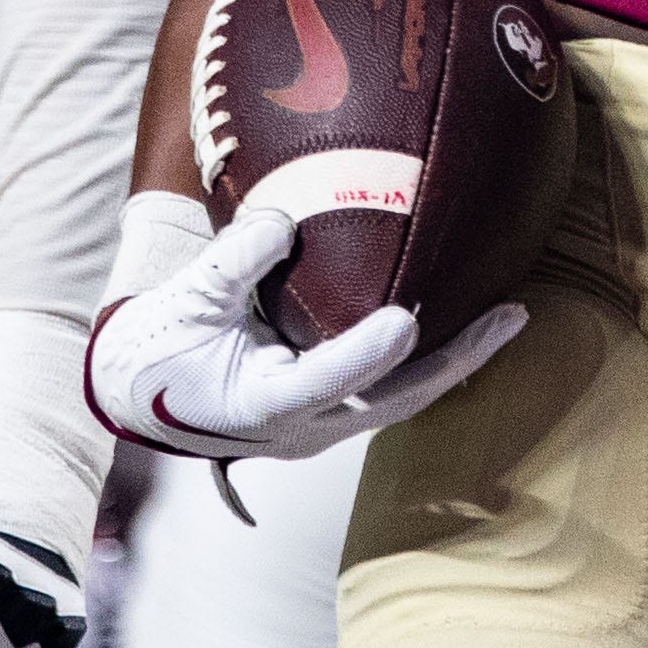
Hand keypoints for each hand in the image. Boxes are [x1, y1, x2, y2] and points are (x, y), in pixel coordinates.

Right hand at [82, 197, 521, 464]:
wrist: (136, 394)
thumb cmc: (156, 349)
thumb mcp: (183, 299)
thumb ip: (233, 262)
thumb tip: (286, 220)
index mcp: (264, 405)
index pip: (327, 381)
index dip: (367, 353)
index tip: (405, 319)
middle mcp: (304, 427)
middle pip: (396, 401)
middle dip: (459, 361)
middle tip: (512, 316)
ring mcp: (321, 425)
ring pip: (402, 399)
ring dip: (457, 360)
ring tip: (508, 316)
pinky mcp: (327, 411)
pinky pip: (389, 389)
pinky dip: (428, 360)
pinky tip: (461, 324)